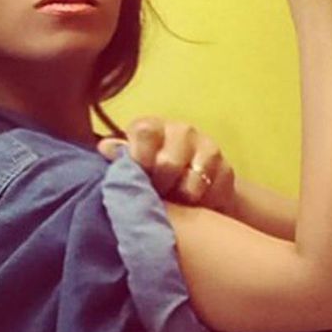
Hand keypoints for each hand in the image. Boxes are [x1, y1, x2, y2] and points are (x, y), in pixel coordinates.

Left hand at [97, 117, 236, 214]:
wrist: (193, 187)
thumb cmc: (151, 176)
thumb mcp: (132, 166)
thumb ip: (120, 158)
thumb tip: (105, 148)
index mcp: (151, 127)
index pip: (145, 132)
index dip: (139, 160)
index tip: (137, 179)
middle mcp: (180, 131)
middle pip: (168, 163)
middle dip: (159, 187)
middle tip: (155, 196)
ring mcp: (206, 147)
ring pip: (192, 182)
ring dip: (180, 198)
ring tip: (174, 202)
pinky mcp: (227, 168)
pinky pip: (212, 192)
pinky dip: (201, 203)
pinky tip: (194, 204)